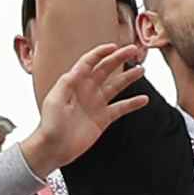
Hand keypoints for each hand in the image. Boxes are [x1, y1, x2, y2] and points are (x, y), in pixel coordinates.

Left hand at [17, 35, 158, 172]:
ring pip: (116, 86)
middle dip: (119, 59)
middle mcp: (87, 90)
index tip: (114, 46)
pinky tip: (143, 99)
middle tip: (134, 51)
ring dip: (129, 78)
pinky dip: (132, 104)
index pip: (89, 62)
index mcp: (74, 83)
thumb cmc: (50, 124)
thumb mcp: (55, 99)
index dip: (101, 53)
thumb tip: (81, 68)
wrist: (54, 148)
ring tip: (141, 70)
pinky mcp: (103, 119)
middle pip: (106, 70)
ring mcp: (96, 104)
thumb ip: (68, 82)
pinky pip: (121, 108)